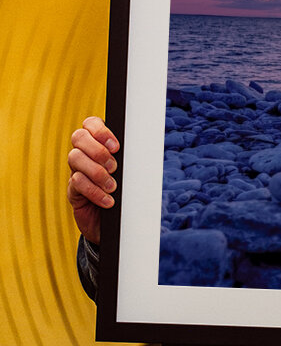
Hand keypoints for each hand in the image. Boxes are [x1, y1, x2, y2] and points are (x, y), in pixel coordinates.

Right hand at [67, 117, 119, 243]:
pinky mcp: (73, 190)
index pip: (90, 123)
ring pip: (75, 158)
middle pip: (78, 137)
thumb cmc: (125, 192)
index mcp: (98, 143)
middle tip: (114, 167)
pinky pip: (77, 182)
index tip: (116, 146)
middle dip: (98, 150)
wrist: (116, 222)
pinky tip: (108, 200)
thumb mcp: (129, 172)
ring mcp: (76, 170)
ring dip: (97, 172)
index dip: (100, 130)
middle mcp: (84, 154)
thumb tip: (142, 146)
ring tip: (112, 186)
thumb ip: (130, 158)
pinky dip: (94, 191)